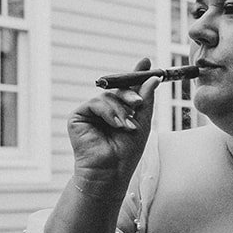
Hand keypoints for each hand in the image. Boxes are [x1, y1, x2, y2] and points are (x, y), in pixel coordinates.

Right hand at [67, 56, 158, 189]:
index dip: (135, 74)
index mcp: (119, 111)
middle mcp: (104, 110)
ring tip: (127, 127)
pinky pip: (95, 103)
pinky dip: (108, 112)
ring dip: (121, 110)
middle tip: (139, 103)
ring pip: (108, 96)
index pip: (127, 88)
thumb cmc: (126, 152)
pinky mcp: (78, 116)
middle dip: (130, 94)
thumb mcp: (142, 123)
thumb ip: (146, 100)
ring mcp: (90, 112)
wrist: (110, 172)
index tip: (146, 61)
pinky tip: (116, 125)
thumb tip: (154, 77)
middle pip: (118, 89)